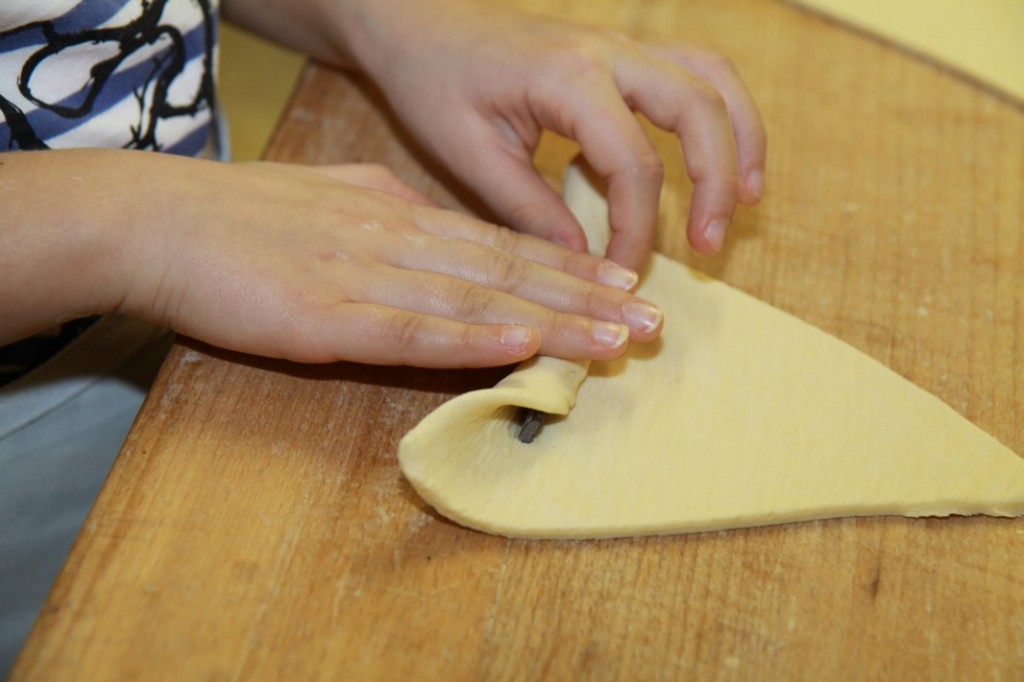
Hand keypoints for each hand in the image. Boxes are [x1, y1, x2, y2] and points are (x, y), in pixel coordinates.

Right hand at [99, 154, 661, 366]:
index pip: (501, 244)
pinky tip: (521, 353)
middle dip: (587, 299)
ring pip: (479, 302)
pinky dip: (473, 344)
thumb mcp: (329, 196)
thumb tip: (430, 227)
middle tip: (652, 320)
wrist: (155, 220)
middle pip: (510, 273)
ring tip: (616, 342)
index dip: (568, 266)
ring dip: (555, 324)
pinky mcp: (327, 318)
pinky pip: (414, 332)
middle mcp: (397, 240)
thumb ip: (385, 211)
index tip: (622, 283)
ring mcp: (367, 277)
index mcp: (398, 214)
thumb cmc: (237, 216)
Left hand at [342, 0, 766, 269]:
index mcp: (569, 77)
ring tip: (747, 200)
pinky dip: (721, 112)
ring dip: (740, 139)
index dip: (639, 230)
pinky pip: (695, 70)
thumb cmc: (433, 81)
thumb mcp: (471, 156)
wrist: (418, 21)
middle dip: (716, 184)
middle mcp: (609, 51)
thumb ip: (531, 210)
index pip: (634, 163)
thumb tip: (585, 264)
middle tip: (710, 248)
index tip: (625, 275)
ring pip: (713, 79)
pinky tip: (723, 155)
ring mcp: (620, 44)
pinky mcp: (621, 52)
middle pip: (699, 111)